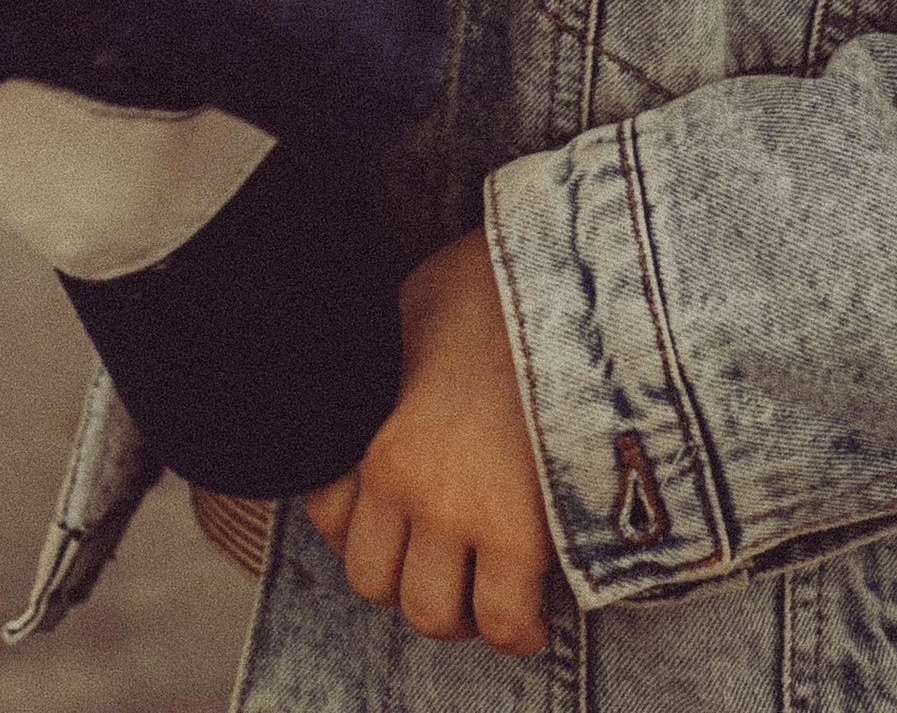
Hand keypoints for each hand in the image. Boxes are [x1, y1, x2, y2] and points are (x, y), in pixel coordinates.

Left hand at [304, 228, 555, 653]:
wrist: (567, 266)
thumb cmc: (494, 275)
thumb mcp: (409, 303)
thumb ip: (387, 362)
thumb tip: (382, 376)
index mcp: (368, 423)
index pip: (329, 516)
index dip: (362, 526)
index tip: (398, 519)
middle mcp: (400, 476)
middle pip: (374, 579)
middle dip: (407, 577)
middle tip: (448, 562)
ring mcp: (457, 508)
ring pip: (432, 612)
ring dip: (457, 610)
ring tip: (489, 591)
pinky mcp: (521, 530)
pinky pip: (502, 620)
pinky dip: (515, 629)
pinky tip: (533, 613)